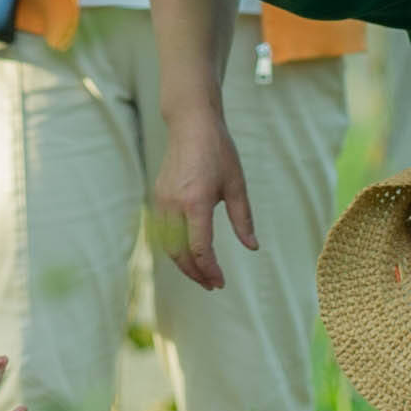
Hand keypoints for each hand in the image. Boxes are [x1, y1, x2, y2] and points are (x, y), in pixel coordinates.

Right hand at [149, 124, 255, 291]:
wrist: (191, 125)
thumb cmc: (218, 152)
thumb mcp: (237, 186)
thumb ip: (243, 220)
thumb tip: (252, 247)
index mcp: (196, 202)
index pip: (200, 249)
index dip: (210, 271)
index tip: (220, 282)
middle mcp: (174, 204)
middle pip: (180, 253)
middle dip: (195, 273)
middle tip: (212, 284)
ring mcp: (162, 200)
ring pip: (168, 245)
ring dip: (183, 263)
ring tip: (201, 273)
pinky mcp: (157, 196)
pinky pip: (163, 231)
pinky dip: (174, 247)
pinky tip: (189, 252)